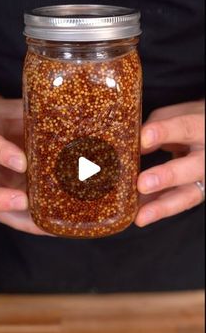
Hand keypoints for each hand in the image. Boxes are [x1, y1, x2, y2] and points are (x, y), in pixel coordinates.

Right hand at [0, 78, 46, 234]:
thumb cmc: (3, 119)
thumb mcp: (13, 110)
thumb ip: (31, 114)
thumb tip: (69, 112)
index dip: (3, 154)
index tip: (22, 163)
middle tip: (23, 203)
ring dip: (22, 221)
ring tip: (48, 227)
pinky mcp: (4, 200)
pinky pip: (15, 217)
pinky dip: (33, 224)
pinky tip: (55, 228)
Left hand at [135, 100, 204, 226]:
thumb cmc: (187, 124)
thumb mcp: (175, 117)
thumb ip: (157, 129)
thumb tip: (135, 146)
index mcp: (201, 127)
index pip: (185, 127)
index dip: (164, 132)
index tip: (143, 138)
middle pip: (194, 167)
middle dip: (168, 176)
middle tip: (142, 184)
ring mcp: (205, 177)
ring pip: (189, 194)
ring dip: (163, 205)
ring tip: (141, 215)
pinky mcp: (198, 193)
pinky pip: (179, 203)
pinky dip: (159, 209)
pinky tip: (140, 215)